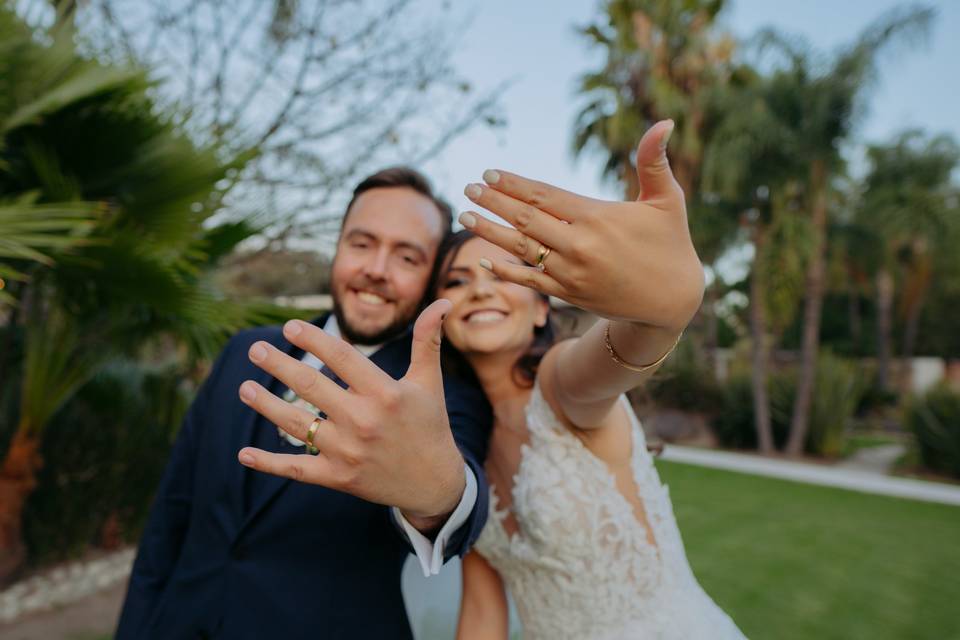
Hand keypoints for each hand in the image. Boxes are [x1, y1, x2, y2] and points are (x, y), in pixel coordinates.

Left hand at [236, 299, 465, 529]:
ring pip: (297, 425)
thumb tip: (441, 303)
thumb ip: (428, 341)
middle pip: (311, 387)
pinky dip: (269, 464)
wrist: (434, 483)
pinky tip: (244, 453)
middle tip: (255, 350)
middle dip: (279, 365)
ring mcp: (348, 451)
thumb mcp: (429, 382)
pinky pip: (297, 469)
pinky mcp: (338, 478)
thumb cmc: (429, 424)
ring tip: (244, 389)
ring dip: (266, 405)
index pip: (341, 357)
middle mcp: (364, 421)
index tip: (289, 327)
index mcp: (385, 393)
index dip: (312, 339)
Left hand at [461, 120, 703, 333]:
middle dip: (493, 203)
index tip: (489, 173)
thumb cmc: (671, 243)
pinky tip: (485, 261)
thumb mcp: (668, 200)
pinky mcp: (570, 295)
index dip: (514, 184)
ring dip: (490, 232)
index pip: (544, 196)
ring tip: (464, 216)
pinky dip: (506, 271)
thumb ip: (654, 160)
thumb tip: (665, 120)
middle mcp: (579, 245)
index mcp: (597, 217)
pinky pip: (531, 281)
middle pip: (525, 220)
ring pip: (522, 250)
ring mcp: (572, 273)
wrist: (673, 301)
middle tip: (468, 188)